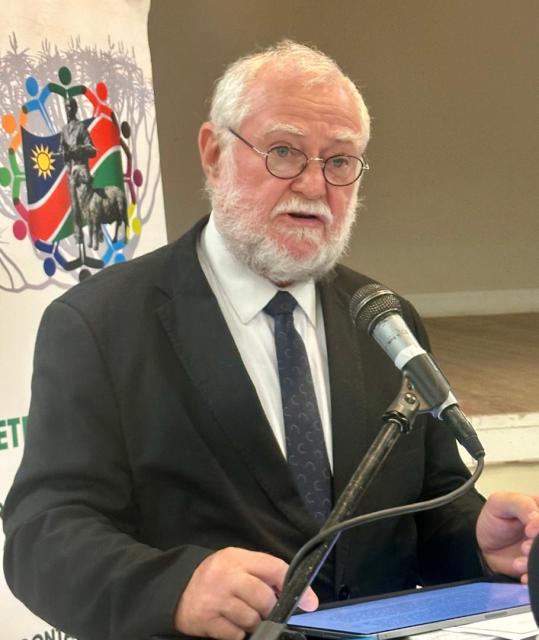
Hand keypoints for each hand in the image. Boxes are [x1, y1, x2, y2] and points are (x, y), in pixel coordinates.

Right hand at [174, 547, 317, 639]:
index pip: (274, 568)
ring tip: (243, 612)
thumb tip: (296, 593)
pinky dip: (238, 632)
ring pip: (252, 619)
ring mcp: (216, 600)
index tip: (310, 602)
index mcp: (237, 558)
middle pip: (265, 599)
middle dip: (270, 608)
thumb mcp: (237, 563)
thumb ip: (263, 572)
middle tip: (264, 608)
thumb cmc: (216, 576)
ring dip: (253, 622)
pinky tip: (231, 622)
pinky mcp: (208, 622)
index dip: (296, 587)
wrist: (179, 590)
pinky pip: (236, 635)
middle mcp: (226, 577)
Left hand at [476, 491, 538, 581]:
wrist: (485, 543)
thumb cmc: (495, 518)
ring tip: (518, 564)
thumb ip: (521, 505)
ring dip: (536, 565)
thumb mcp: (501, 502)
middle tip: (524, 548)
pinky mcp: (538, 565)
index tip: (529, 531)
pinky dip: (534, 577)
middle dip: (538, 548)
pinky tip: (524, 577)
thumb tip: (537, 518)